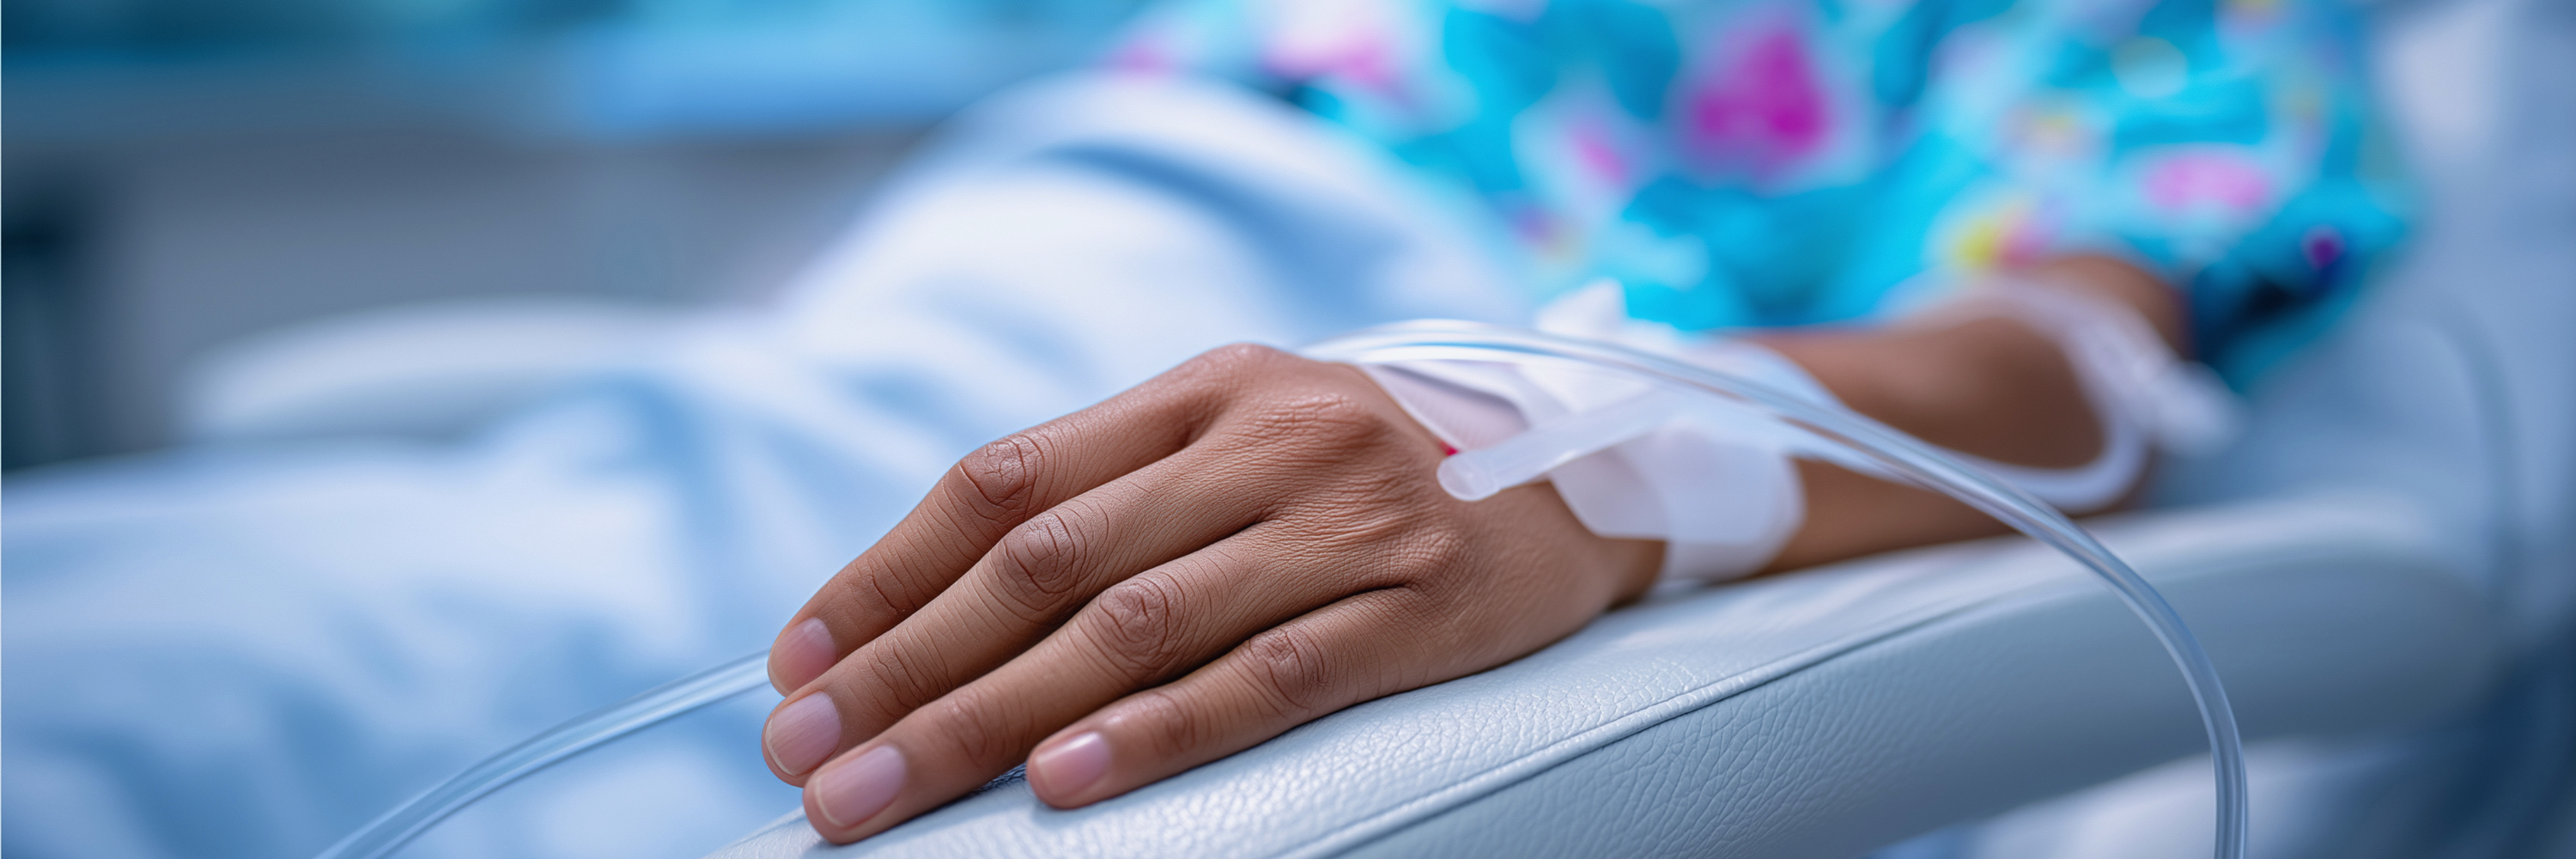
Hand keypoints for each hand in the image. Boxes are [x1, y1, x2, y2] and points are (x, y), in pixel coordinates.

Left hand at [760, 344, 1661, 842]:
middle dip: (906, 669)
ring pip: (1135, 626)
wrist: (1585, 474)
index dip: (886, 574)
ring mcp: (1345, 520)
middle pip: (1046, 561)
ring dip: (991, 719)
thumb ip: (1116, 494)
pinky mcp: (1418, 607)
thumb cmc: (1367, 475)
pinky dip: (1157, 733)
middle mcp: (1267, 437)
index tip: (797, 665)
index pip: (1006, 479)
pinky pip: (1269, 676)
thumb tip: (929, 610)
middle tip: (810, 759)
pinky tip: (1065, 784)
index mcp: (1204, 386)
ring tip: (890, 791)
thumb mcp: (1244, 438)